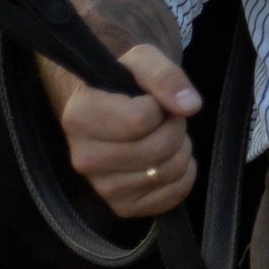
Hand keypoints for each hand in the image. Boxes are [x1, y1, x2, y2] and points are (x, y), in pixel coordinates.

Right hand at [51, 45, 203, 217]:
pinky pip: (172, 197)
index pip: (140, 120)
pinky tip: (169, 158)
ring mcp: (101, 188)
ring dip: (181, 149)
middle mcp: (84, 158)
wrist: (113, 108)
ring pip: (167, 172)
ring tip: (165, 135)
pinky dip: (184, 176)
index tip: (152, 100)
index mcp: (79, 118)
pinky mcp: (122, 207)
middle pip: (157, 149)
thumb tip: (189, 105)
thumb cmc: (126, 82)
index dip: (160, 106)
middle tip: (167, 117)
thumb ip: (166, 76)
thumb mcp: (144, 60)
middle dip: (175, 127)